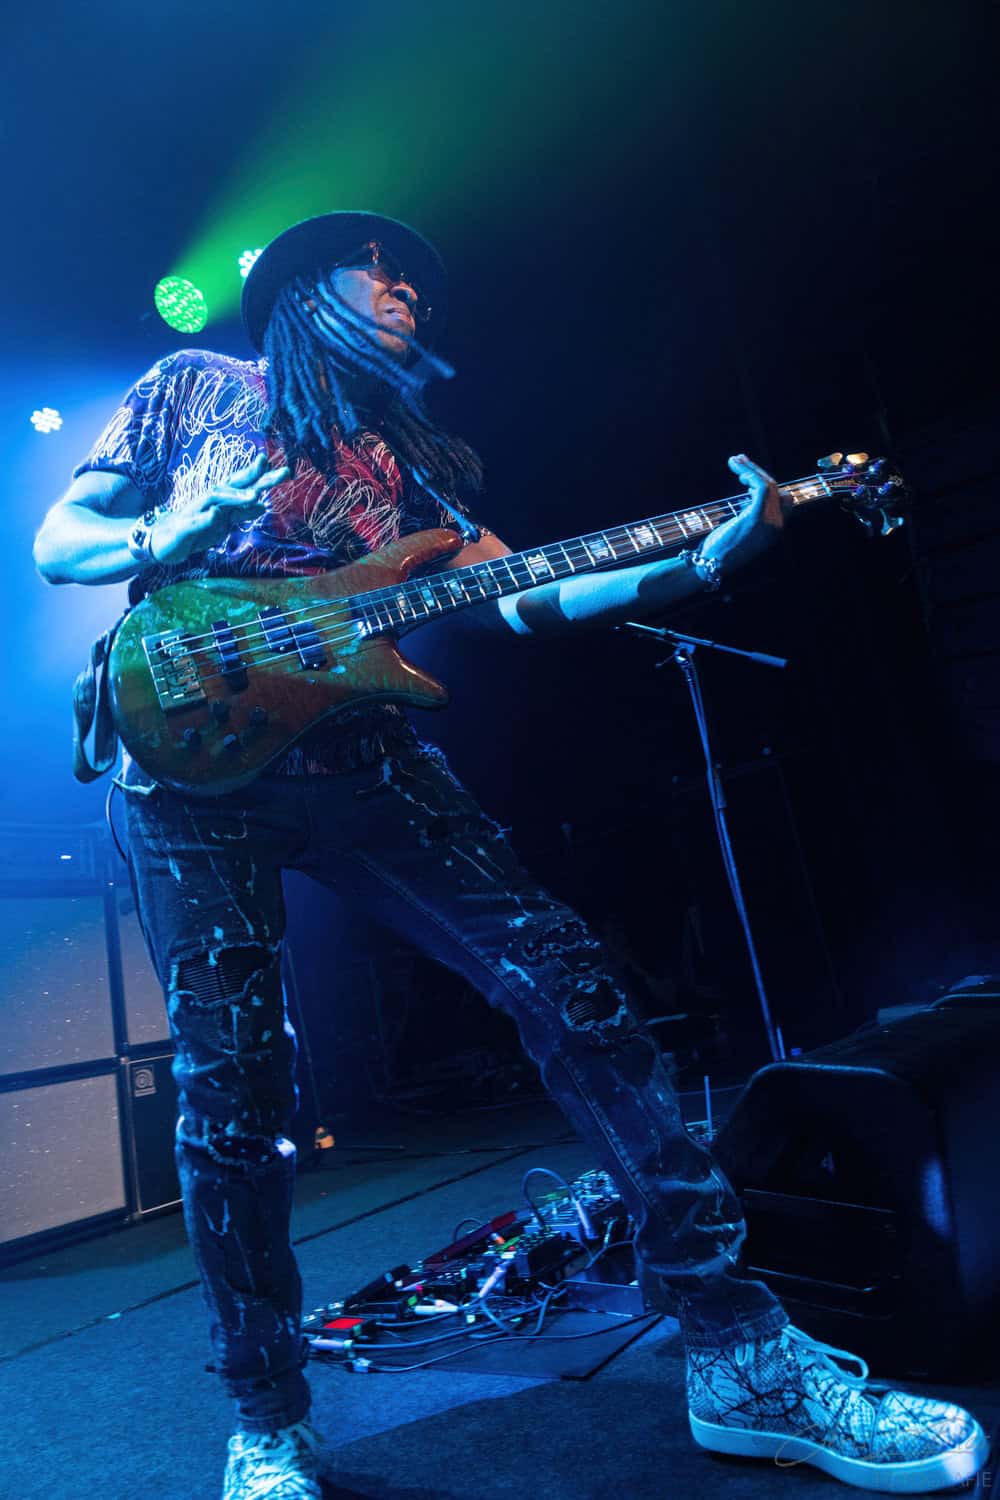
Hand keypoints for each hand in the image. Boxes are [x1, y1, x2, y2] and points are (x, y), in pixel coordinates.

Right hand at [148, 454, 289, 565]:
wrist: (162, 542)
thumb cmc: (195, 531)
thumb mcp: (223, 524)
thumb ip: (241, 513)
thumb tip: (263, 504)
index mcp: (221, 501)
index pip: (243, 485)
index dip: (261, 476)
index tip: (285, 470)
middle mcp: (209, 501)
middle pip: (233, 484)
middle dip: (254, 476)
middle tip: (276, 469)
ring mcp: (195, 512)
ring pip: (215, 499)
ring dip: (235, 496)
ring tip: (255, 496)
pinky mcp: (183, 527)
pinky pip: (195, 522)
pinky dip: (205, 518)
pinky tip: (215, 515)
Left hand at [699, 453, 787, 573]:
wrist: (712, 565)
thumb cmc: (721, 550)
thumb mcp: (742, 531)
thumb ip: (751, 516)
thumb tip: (749, 497)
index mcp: (775, 530)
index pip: (783, 500)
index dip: (767, 484)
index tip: (748, 475)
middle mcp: (777, 526)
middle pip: (777, 489)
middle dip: (758, 472)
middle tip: (740, 459)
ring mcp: (770, 522)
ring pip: (769, 485)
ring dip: (751, 469)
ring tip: (735, 461)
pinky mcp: (757, 517)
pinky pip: (760, 487)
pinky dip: (749, 473)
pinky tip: (737, 469)